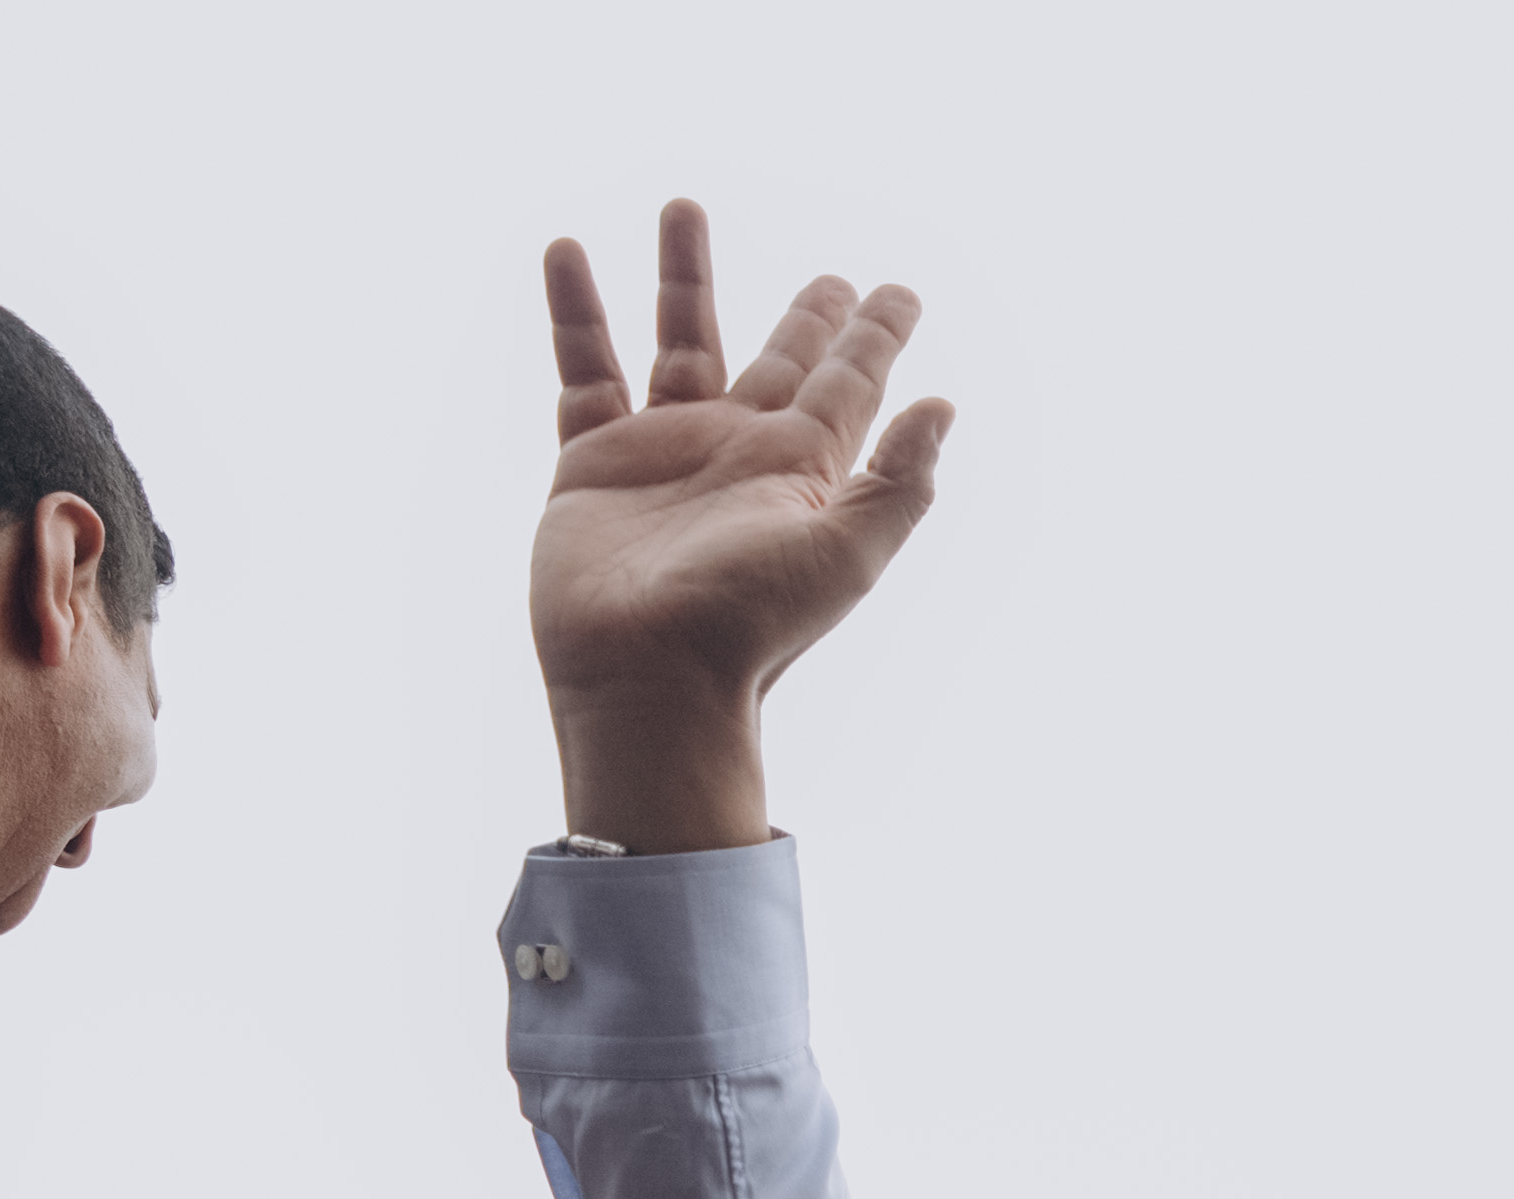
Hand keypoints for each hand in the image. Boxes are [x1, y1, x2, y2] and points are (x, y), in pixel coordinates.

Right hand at [533, 201, 953, 853]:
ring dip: (685, 276)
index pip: (850, 383)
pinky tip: (568, 252)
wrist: (647, 678)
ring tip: (686, 206)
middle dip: (809, 319)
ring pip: (680, 340)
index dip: (876, 337)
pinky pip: (585, 368)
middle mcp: (740, 453)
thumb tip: (945, 406)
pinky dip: (576, 312)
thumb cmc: (749, 625)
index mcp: (804, 470)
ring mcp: (667, 452)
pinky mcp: (594, 459)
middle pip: (781, 361)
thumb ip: (898, 480)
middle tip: (834, 280)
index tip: (899, 292)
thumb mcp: (844, 552)